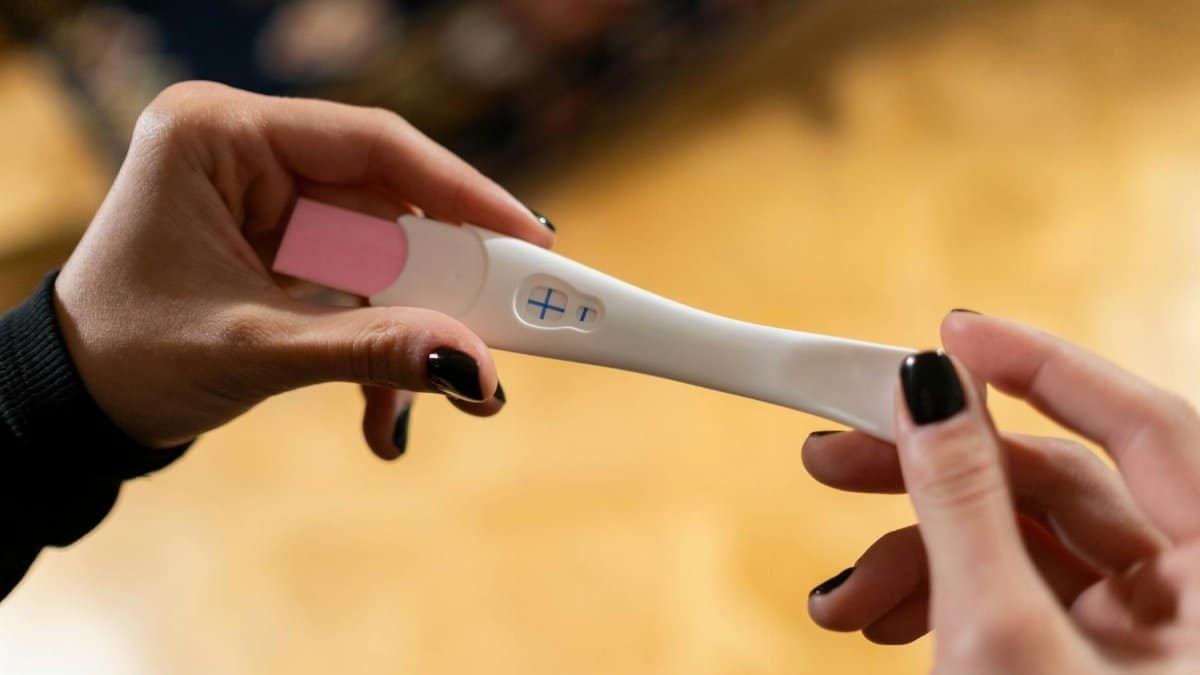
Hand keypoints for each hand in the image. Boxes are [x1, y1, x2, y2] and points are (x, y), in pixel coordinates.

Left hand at [54, 81, 553, 455]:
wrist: (75, 406)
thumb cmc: (129, 359)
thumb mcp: (256, 350)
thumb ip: (370, 350)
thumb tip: (473, 368)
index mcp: (217, 135)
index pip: (371, 143)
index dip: (462, 192)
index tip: (530, 237)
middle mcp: (248, 151)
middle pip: (389, 206)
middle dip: (445, 287)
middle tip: (508, 333)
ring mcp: (269, 196)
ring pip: (385, 255)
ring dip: (415, 332)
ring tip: (456, 399)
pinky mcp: (284, 241)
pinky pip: (361, 285)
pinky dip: (381, 347)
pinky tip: (386, 415)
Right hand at [802, 313, 1199, 671]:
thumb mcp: (998, 635)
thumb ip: (963, 503)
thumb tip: (929, 390)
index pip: (1144, 426)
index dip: (1042, 365)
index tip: (951, 334)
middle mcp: (1188, 598)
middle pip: (1056, 486)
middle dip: (932, 476)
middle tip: (836, 457)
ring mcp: (1140, 636)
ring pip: (1018, 544)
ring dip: (915, 557)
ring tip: (842, 597)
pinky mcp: (1087, 661)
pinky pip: (1009, 594)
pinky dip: (938, 597)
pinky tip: (876, 617)